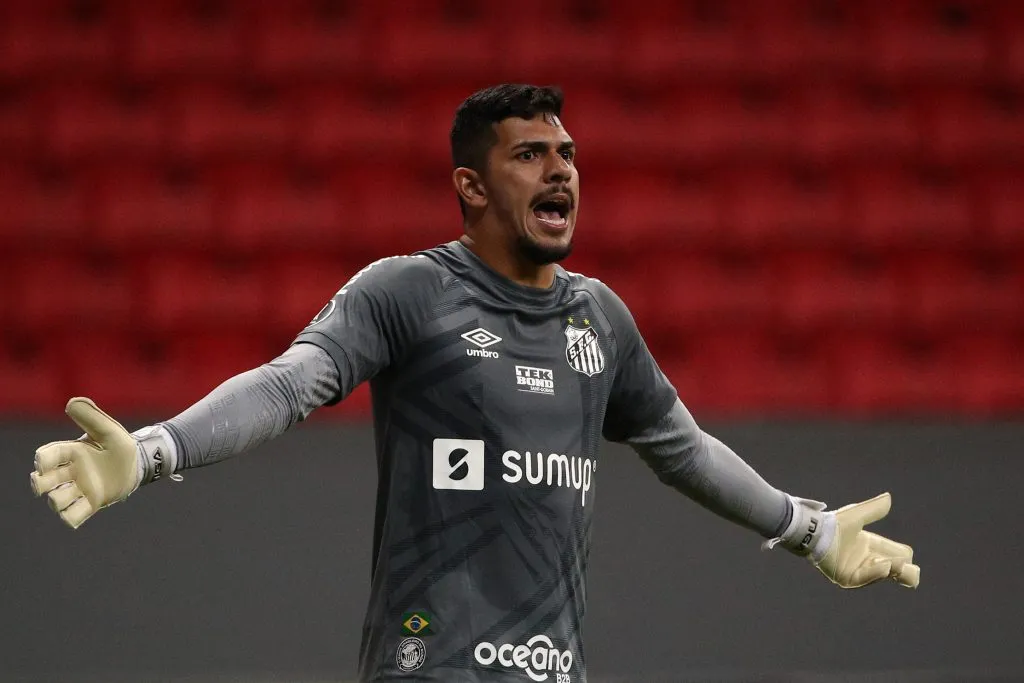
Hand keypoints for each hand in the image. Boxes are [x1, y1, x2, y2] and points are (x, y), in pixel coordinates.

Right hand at [30, 397, 139, 528]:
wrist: (139, 464)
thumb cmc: (120, 446)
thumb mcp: (109, 430)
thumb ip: (91, 417)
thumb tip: (71, 402)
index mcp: (71, 453)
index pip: (47, 457)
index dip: (41, 461)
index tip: (43, 464)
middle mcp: (71, 473)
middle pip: (43, 482)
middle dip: (40, 484)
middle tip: (47, 483)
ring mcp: (80, 489)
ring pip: (57, 500)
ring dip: (58, 500)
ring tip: (71, 493)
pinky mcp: (91, 503)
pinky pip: (74, 515)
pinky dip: (71, 517)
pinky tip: (75, 513)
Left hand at [815, 492, 918, 588]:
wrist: (813, 531)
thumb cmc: (833, 523)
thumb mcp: (857, 515)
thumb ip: (873, 509)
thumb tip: (889, 498)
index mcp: (871, 545)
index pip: (898, 553)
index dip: (904, 555)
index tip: (906, 554)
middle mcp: (866, 559)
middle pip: (895, 569)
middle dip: (906, 571)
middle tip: (912, 570)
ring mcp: (857, 570)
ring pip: (883, 574)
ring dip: (891, 569)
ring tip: (899, 565)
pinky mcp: (846, 578)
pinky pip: (864, 578)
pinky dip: (875, 573)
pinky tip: (886, 567)